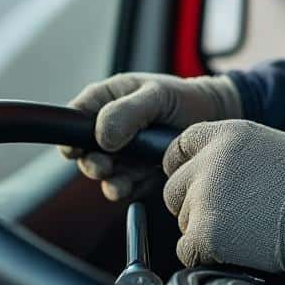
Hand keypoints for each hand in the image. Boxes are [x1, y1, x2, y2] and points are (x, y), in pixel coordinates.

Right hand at [60, 72, 241, 200]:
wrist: (214, 118)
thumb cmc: (184, 98)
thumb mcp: (158, 95)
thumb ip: (129, 111)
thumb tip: (102, 136)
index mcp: (105, 101)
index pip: (74, 118)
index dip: (70, 135)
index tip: (75, 148)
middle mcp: (108, 129)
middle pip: (85, 152)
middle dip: (92, 163)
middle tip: (103, 167)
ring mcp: (121, 154)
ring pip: (104, 174)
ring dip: (111, 181)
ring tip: (122, 183)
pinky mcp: (136, 174)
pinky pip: (125, 187)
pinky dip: (131, 189)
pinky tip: (141, 184)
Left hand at [162, 120, 284, 273]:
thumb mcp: (271, 147)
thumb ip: (233, 154)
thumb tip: (214, 171)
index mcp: (227, 134)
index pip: (179, 147)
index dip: (183, 168)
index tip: (193, 183)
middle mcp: (209, 161)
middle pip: (173, 189)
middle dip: (193, 205)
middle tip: (227, 216)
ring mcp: (204, 197)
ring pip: (183, 222)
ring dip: (205, 231)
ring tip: (245, 230)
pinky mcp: (205, 232)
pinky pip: (186, 251)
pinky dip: (206, 257)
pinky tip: (237, 250)